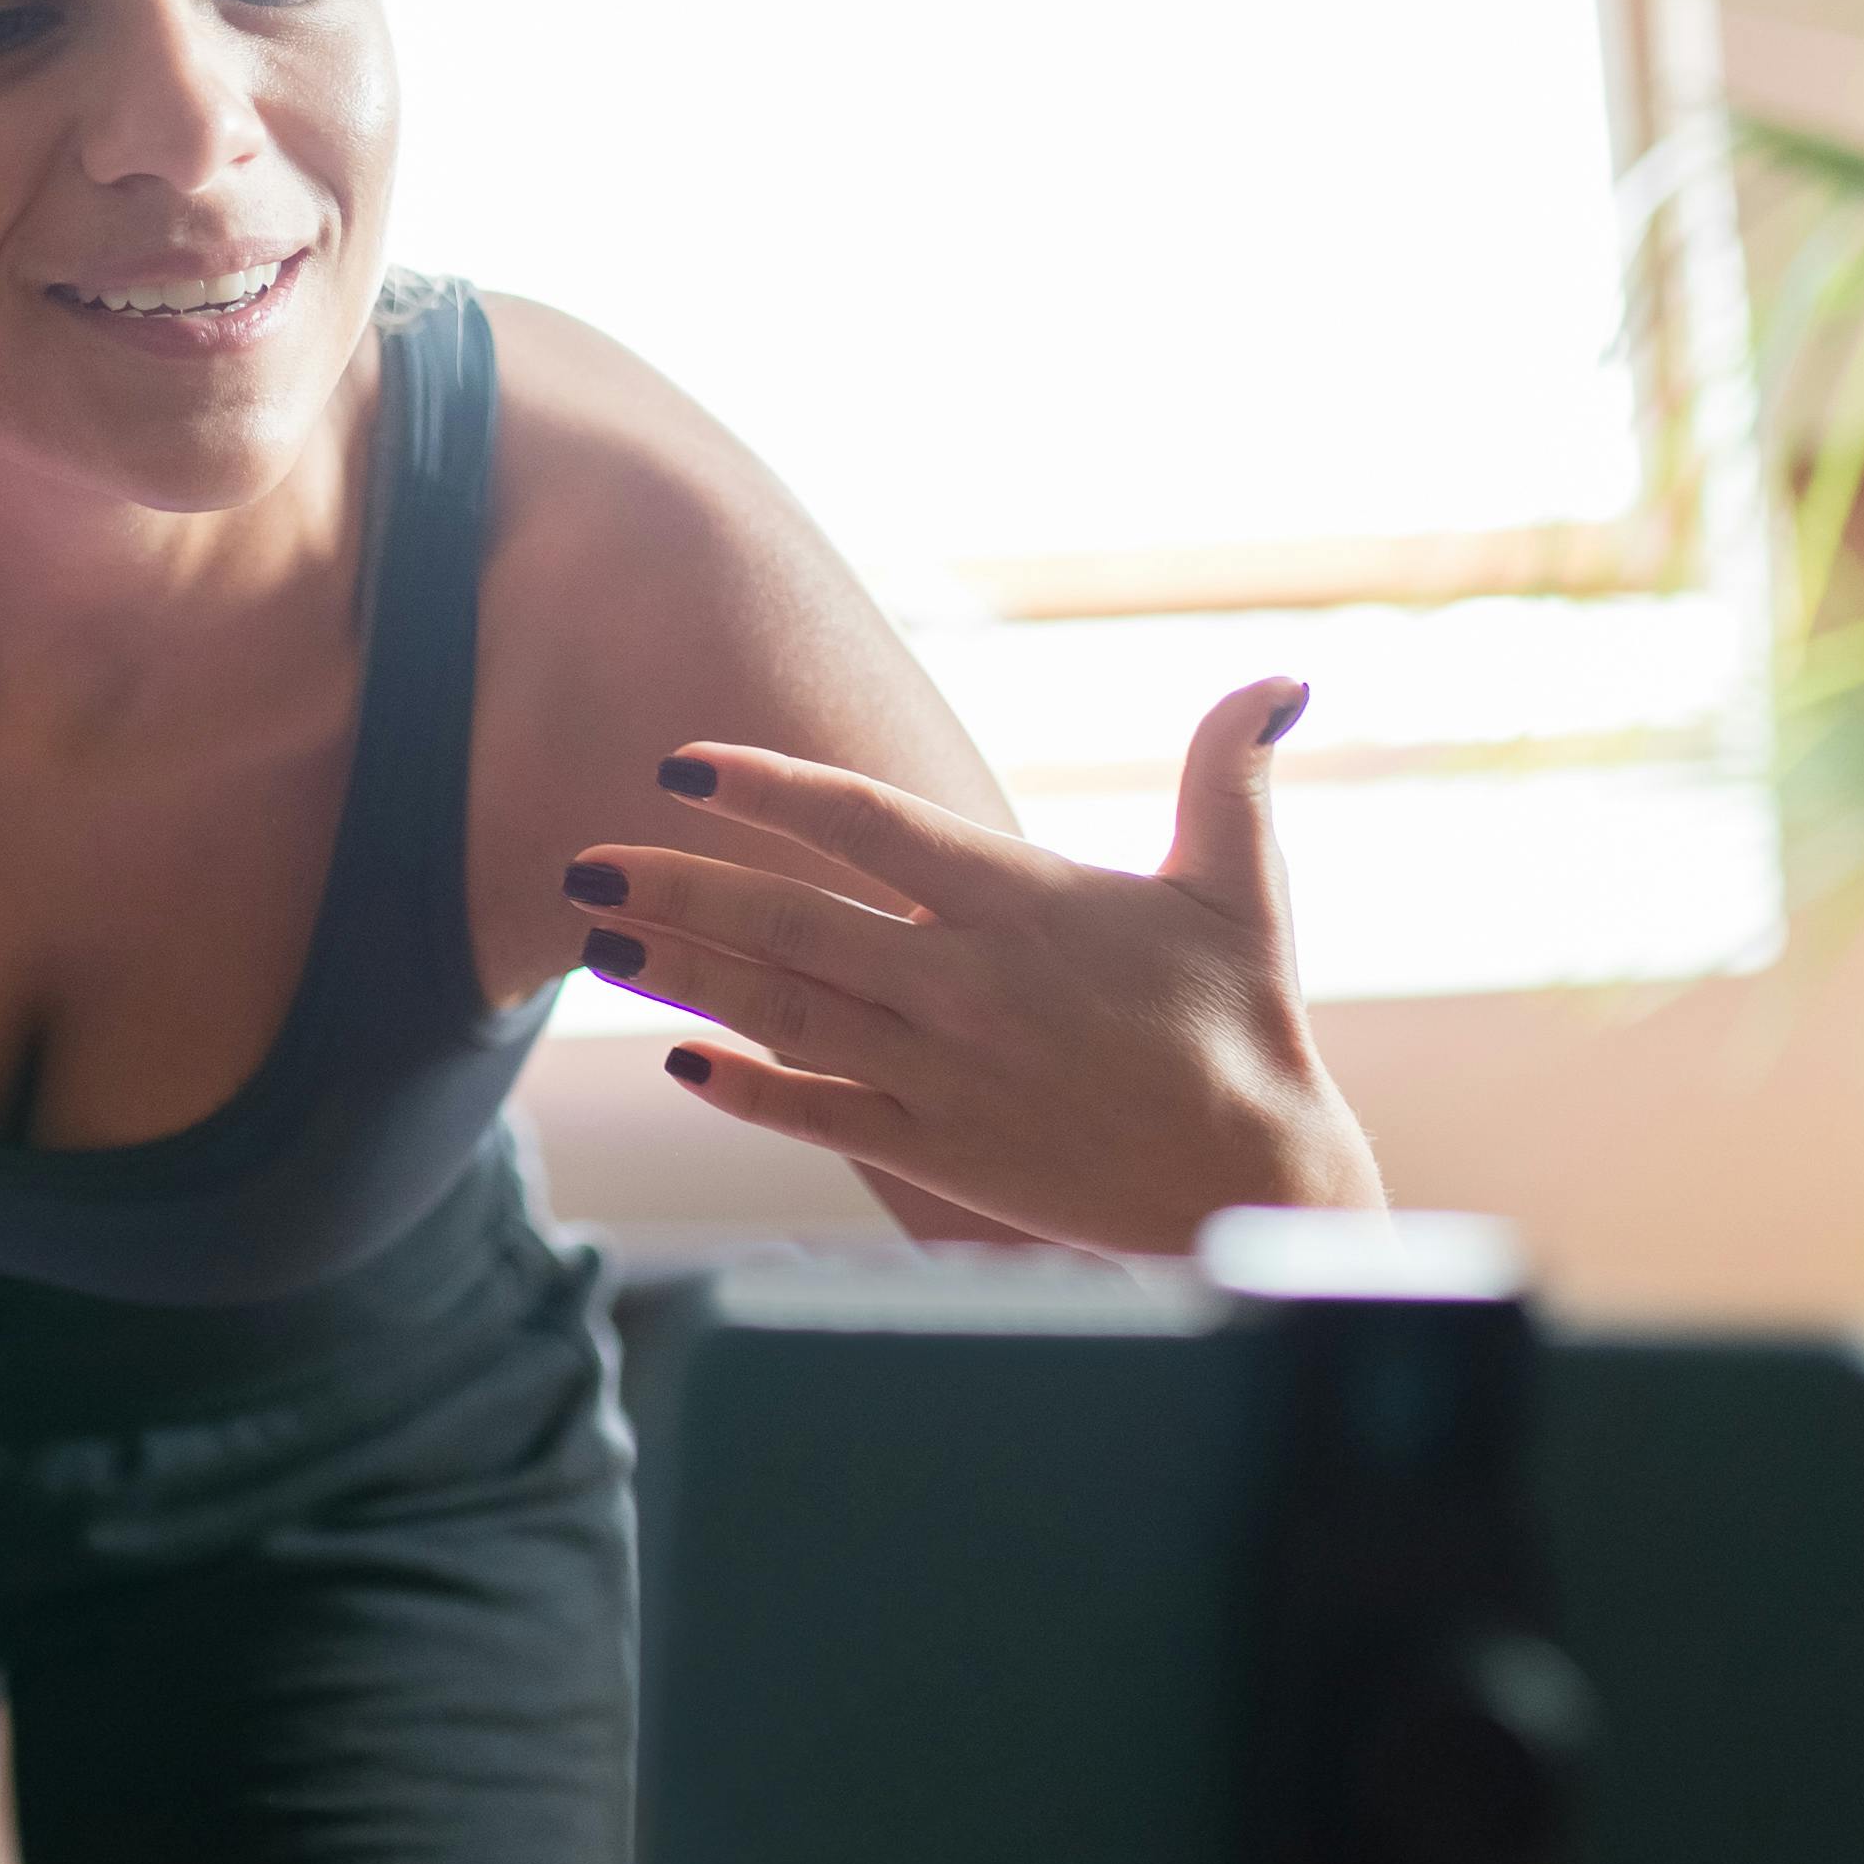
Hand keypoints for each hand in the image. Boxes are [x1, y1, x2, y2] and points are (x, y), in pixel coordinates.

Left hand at [567, 675, 1378, 1253]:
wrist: (1252, 1184)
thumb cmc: (1245, 1026)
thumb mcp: (1244, 889)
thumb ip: (1230, 775)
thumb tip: (1280, 678)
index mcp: (1020, 902)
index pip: (869, 824)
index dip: (769, 790)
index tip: (682, 765)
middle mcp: (964, 983)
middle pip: (792, 920)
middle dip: (679, 887)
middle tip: (583, 858)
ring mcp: (942, 1070)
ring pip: (785, 1010)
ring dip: (683, 973)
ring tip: (594, 937)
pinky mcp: (938, 1148)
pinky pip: (820, 1113)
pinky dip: (745, 1088)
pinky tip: (677, 1059)